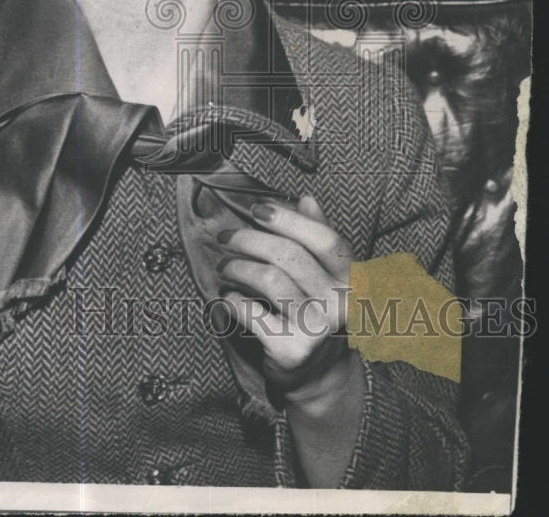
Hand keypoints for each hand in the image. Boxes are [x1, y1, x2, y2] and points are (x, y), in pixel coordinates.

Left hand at [216, 194, 353, 397]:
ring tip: (224, 267)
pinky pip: (253, 313)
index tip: (257, 209)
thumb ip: (317, 237)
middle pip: (289, 256)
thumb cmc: (318, 312)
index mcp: (351, 277)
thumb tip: (306, 199)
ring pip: (270, 280)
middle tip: (224, 238)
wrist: (320, 376)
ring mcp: (318, 327)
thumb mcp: (326, 275)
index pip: (324, 239)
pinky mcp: (292, 349)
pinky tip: (228, 296)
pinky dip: (234, 300)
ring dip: (238, 268)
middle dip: (249, 240)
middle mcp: (340, 302)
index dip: (289, 220)